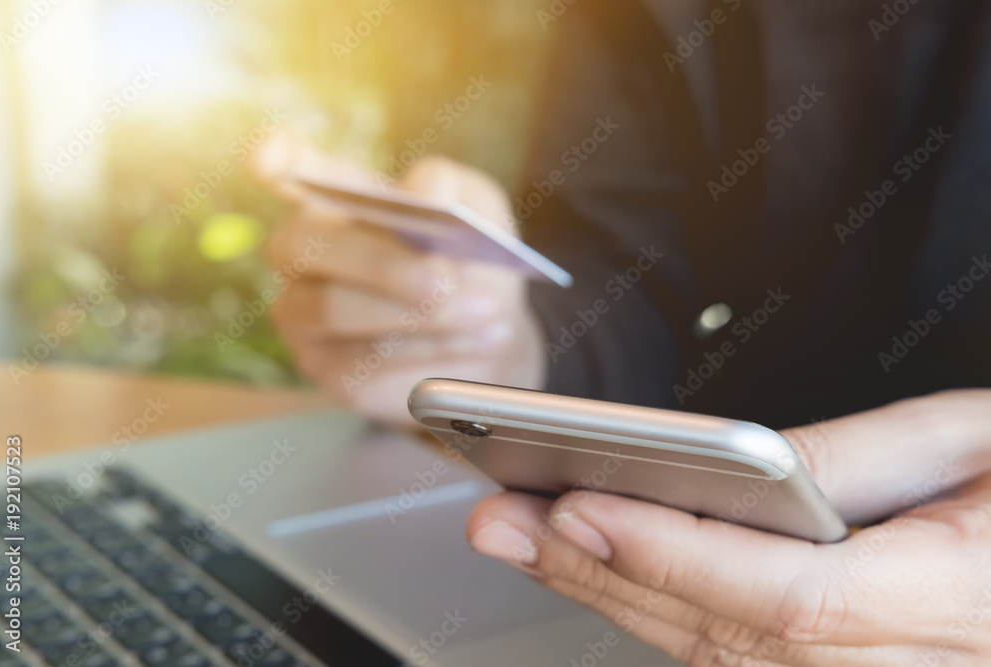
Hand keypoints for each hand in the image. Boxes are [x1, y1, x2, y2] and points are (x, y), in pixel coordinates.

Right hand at [254, 134, 545, 424]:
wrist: (492, 335)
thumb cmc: (474, 261)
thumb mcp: (480, 212)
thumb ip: (453, 190)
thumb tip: (427, 191)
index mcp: (334, 197)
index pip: (290, 171)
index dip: (275, 159)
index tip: (269, 154)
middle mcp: (303, 252)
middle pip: (305, 242)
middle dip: (377, 260)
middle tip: (443, 279)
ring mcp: (304, 312)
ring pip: (333, 307)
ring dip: (417, 313)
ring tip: (487, 311)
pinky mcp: (328, 369)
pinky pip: (363, 362)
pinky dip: (427, 351)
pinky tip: (475, 341)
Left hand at [467, 390, 990, 664]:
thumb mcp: (969, 443)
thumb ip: (854, 459)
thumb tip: (735, 465)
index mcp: (953, 599)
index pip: (785, 595)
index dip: (671, 556)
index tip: (578, 504)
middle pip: (723, 635)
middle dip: (601, 573)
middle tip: (505, 520)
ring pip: (718, 658)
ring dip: (612, 594)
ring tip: (530, 538)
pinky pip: (739, 663)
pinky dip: (660, 615)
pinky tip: (602, 573)